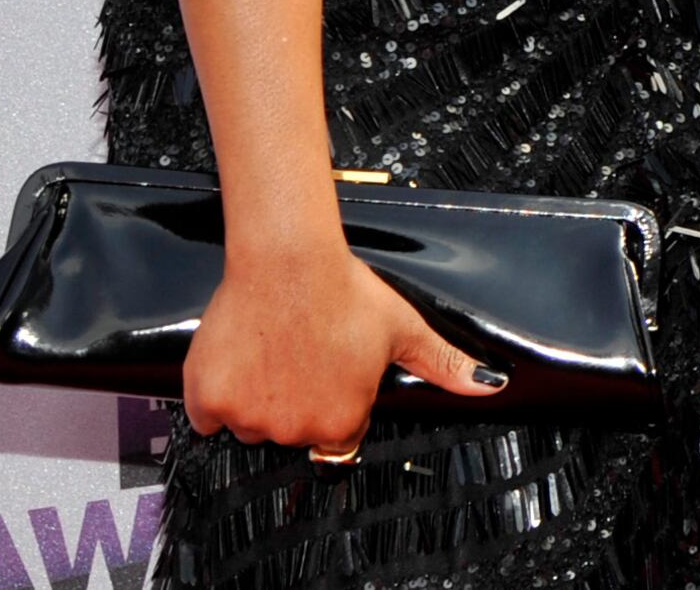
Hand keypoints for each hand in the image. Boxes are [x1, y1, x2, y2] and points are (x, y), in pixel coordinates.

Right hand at [184, 236, 504, 456]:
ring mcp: (249, 419)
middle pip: (293, 431)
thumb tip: (491, 385)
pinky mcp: (208, 402)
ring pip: (252, 424)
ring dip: (258, 397)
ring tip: (275, 350)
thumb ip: (444, 365)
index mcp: (342, 421)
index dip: (336, 402)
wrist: (288, 262)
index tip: (330, 371)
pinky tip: (242, 357)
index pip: (338, 437)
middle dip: (297, 401)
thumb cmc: (347, 293)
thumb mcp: (404, 329)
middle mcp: (295, 430)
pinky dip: (217, 394)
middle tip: (304, 355)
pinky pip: (209, 416)